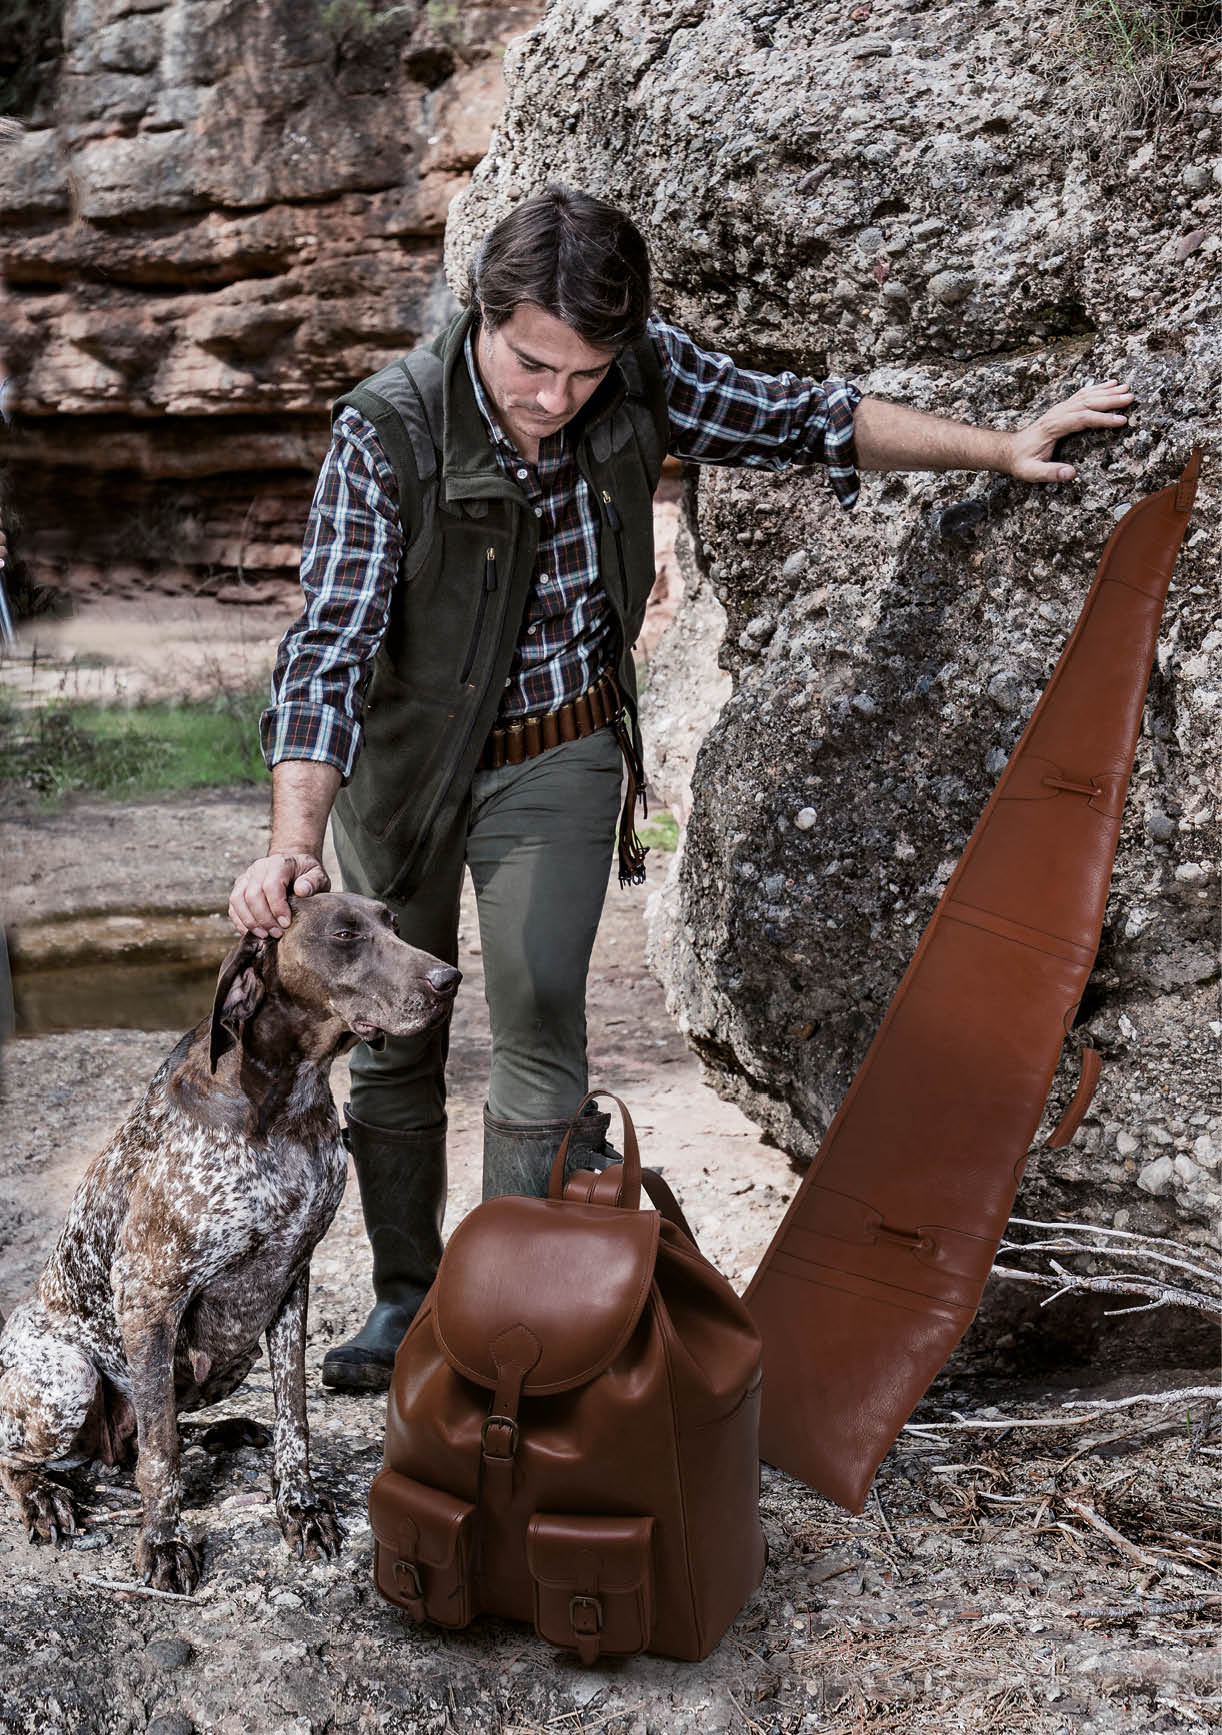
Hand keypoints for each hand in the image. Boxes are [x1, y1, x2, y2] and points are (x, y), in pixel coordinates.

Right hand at [228, 852, 330, 936]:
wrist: (293, 866)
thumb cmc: (306, 873)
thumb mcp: (318, 874)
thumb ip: (313, 881)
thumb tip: (302, 890)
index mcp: (278, 863)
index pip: (271, 885)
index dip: (277, 907)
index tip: (286, 923)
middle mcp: (259, 868)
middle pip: (252, 895)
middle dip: (264, 918)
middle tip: (277, 933)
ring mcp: (246, 877)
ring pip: (238, 900)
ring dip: (250, 921)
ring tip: (264, 935)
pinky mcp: (239, 887)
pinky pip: (233, 905)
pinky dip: (240, 921)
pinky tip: (252, 932)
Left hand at [1007, 381, 1133, 482]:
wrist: (1008, 450)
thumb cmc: (1021, 462)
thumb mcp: (1032, 472)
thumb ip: (1050, 473)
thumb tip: (1071, 473)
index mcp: (1053, 427)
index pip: (1082, 419)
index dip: (1102, 419)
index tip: (1121, 421)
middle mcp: (1057, 414)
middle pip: (1087, 403)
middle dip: (1110, 400)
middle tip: (1130, 398)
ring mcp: (1059, 409)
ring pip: (1085, 396)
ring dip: (1106, 391)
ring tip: (1126, 388)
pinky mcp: (1061, 409)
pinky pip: (1081, 395)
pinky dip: (1096, 389)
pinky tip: (1109, 384)